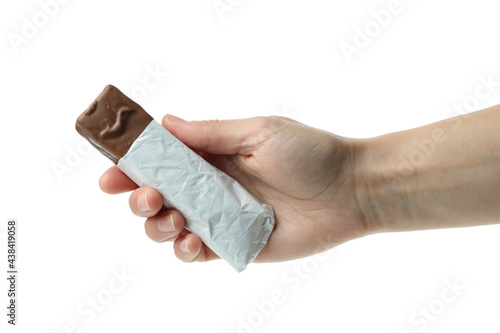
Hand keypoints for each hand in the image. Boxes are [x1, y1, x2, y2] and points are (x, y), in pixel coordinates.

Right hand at [99, 115, 369, 263]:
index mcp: (213, 156)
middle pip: (157, 196)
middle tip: (146, 195)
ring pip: (169, 228)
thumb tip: (165, 123)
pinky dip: (185, 250)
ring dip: (157, 226)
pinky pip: (198, 253)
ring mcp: (222, 217)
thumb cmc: (310, 153)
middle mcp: (211, 187)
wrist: (350, 190)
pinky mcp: (236, 245)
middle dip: (138, 198)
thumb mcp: (258, 131)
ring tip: (173, 217)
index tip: (110, 171)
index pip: (162, 160)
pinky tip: (191, 240)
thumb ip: (210, 133)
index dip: (132, 166)